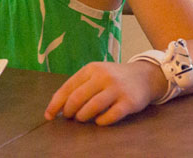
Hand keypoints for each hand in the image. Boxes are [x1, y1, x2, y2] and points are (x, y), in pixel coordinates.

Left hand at [44, 61, 164, 125]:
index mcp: (91, 69)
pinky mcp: (129, 101)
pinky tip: (98, 122)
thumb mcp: (96, 74)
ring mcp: (116, 88)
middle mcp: (102, 76)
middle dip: (68, 111)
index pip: (67, 87)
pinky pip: (111, 115)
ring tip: (81, 119)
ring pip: (92, 106)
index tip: (49, 115)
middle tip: (68, 118)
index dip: (56, 103)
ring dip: (82, 116)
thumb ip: (79, 86)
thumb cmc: (113, 78)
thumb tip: (57, 105)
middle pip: (77, 98)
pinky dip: (101, 121)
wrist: (144, 76)